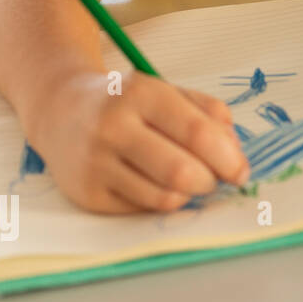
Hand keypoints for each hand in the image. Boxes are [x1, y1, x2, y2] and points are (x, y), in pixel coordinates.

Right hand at [23, 70, 249, 213]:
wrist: (60, 110)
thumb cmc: (129, 103)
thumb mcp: (169, 92)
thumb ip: (210, 114)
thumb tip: (235, 153)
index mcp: (141, 94)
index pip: (198, 134)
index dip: (229, 159)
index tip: (242, 172)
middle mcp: (113, 127)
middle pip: (182, 172)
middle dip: (212, 182)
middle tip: (215, 180)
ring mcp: (95, 162)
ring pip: (164, 197)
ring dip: (190, 195)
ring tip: (189, 182)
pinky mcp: (86, 193)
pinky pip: (142, 209)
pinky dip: (161, 201)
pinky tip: (157, 185)